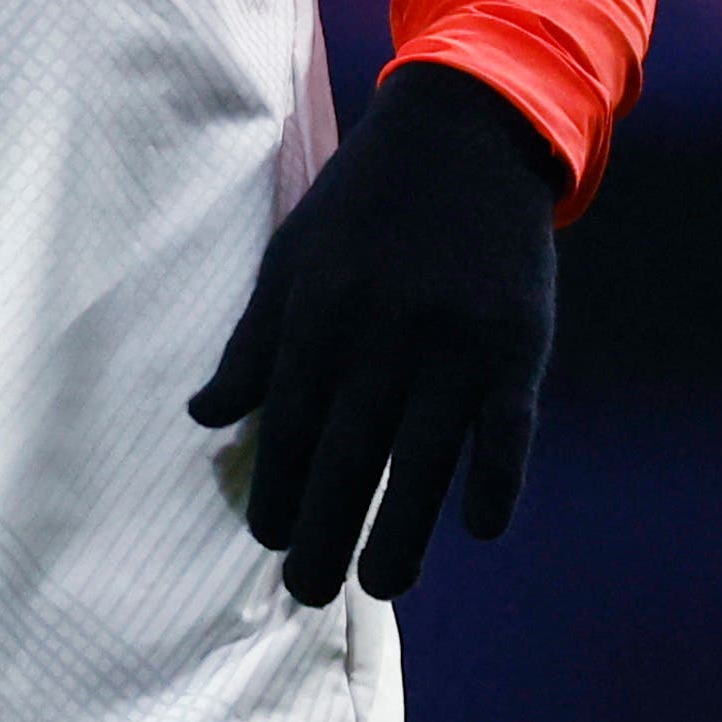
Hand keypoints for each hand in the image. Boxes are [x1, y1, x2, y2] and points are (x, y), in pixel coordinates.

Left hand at [186, 63, 562, 605]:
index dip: (277, 487)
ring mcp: (454, 339)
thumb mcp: (295, 254)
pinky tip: (479, 528)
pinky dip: (495, 481)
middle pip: (348, 454)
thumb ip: (254, 340)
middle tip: (307, 591)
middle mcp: (382, 331)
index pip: (289, 421)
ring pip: (422, 457)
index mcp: (320, 309)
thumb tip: (203, 417)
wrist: (467, 130)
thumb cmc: (367, 201)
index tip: (268, 538)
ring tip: (378, 586)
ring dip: (401, 531)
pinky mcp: (518, 340)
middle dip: (323, 530)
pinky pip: (508, 428)